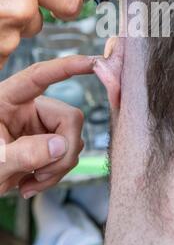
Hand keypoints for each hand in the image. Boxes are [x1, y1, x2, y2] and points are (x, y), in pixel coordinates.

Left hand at [0, 55, 94, 197]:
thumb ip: (22, 153)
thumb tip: (60, 145)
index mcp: (6, 99)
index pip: (38, 77)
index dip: (66, 67)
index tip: (92, 62)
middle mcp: (28, 108)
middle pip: (69, 117)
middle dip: (64, 150)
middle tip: (42, 175)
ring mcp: (39, 125)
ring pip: (73, 139)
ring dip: (57, 167)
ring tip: (29, 182)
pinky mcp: (47, 143)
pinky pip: (68, 155)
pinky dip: (55, 173)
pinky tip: (31, 182)